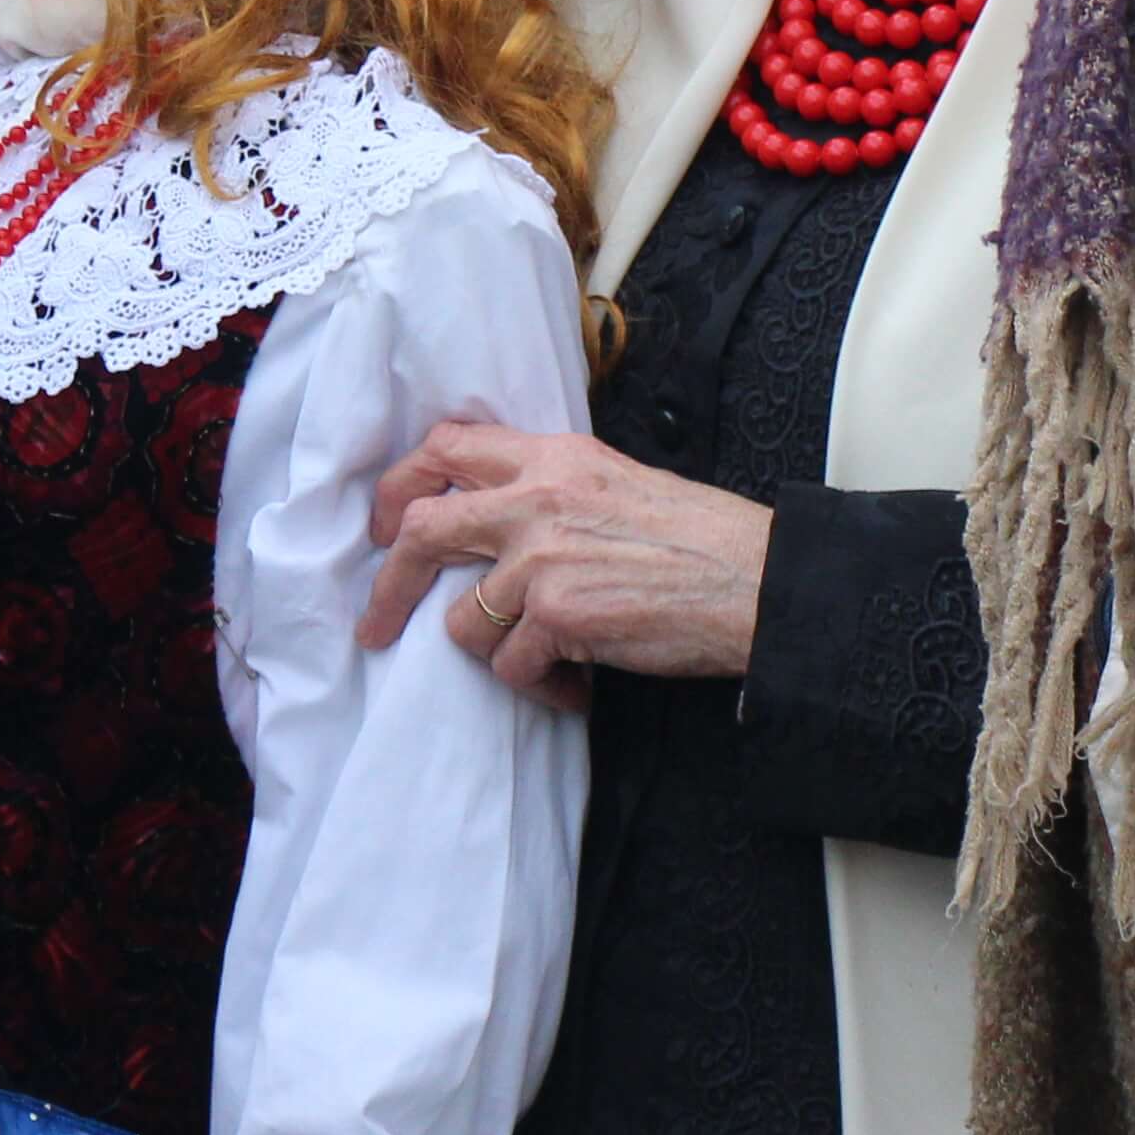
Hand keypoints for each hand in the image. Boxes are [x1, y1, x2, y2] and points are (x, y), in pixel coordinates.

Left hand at [358, 421, 770, 699]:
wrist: (756, 581)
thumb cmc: (700, 538)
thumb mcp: (615, 482)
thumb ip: (550, 489)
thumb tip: (492, 519)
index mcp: (552, 457)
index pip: (447, 447)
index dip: (402, 484)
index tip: (386, 524)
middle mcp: (536, 498)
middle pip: (421, 528)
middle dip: (388, 582)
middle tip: (378, 622)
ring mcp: (541, 558)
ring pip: (463, 620)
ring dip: (495, 652)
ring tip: (548, 662)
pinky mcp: (557, 615)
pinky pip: (511, 667)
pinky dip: (539, 687)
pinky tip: (576, 685)